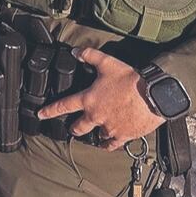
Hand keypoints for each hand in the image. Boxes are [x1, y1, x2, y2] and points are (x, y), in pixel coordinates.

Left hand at [36, 47, 164, 151]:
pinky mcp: (124, 135)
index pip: (64, 105)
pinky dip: (109, 144)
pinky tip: (108, 144)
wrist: (154, 95)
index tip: (41, 115)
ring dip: (96, 134)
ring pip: (97, 136)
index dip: (50, 110)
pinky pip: (113, 144)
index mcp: (89, 99)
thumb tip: (74, 52)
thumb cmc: (131, 79)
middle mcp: (96, 116)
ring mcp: (110, 128)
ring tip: (97, 131)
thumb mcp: (107, 62)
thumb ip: (89, 55)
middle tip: (74, 128)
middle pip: (79, 128)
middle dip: (75, 128)